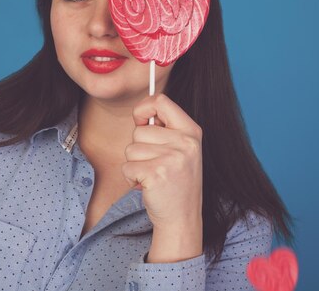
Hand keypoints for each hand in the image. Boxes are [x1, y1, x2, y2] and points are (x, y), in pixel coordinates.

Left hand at [121, 93, 202, 229]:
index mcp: (191, 131)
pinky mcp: (156, 174)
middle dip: (138, 148)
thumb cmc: (176, 182)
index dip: (144, 109)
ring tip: (153, 175)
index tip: (142, 122)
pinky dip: (131, 177)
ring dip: (135, 164)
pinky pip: (127, 166)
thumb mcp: (181, 149)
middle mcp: (185, 143)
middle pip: (139, 130)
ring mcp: (172, 158)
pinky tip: (147, 185)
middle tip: (155, 164)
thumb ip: (165, 129)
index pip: (161, 101)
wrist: (182, 218)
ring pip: (131, 149)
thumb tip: (140, 111)